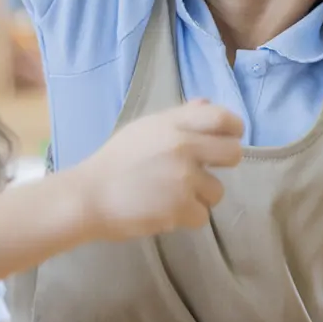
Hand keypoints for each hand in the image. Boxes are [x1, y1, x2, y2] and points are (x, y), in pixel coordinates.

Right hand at [71, 100, 243, 240]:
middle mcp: (182, 147)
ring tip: (171, 195)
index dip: (233, 128)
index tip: (228, 137)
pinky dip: (185, 217)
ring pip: (217, 191)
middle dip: (223, 164)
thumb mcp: (143, 129)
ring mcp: (183, 180)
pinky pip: (202, 215)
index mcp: (171, 124)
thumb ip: (178, 117)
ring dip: (199, 196)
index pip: (222, 118)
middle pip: (232, 153)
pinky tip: (164, 210)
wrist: (89, 196)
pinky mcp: (181, 209)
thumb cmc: (114, 161)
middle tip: (202, 171)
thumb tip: (206, 104)